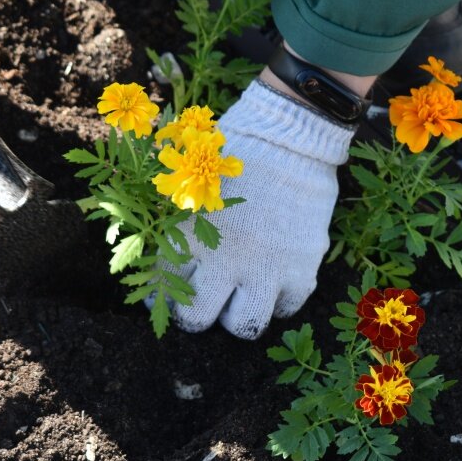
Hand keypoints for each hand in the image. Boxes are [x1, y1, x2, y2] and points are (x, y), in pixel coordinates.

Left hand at [167, 80, 354, 338]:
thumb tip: (164, 256)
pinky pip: (286, 309)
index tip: (168, 296)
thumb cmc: (236, 152)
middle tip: (205, 304)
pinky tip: (275, 281)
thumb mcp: (196, 185)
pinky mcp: (300, 268)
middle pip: (198, 319)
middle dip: (197, 316)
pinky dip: (280, 300)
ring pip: (245, 326)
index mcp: (188, 234)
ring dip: (239, 315)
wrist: (291, 134)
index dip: (161, 297)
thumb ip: (179, 223)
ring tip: (242, 297)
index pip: (163, 286)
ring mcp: (265, 267)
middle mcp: (223, 258)